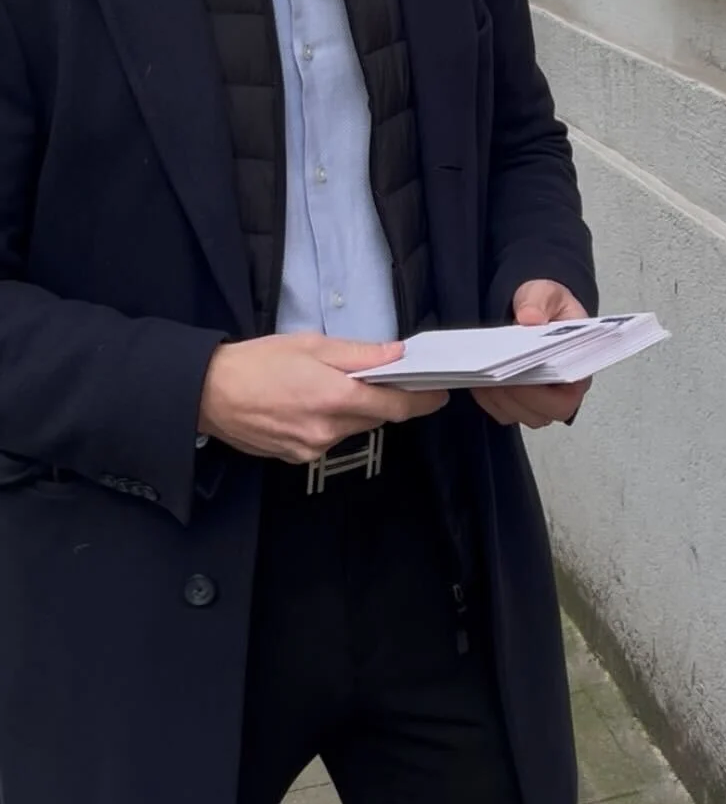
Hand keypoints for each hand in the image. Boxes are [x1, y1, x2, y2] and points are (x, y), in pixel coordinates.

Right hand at [198, 335, 448, 463]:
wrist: (208, 393)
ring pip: (351, 429)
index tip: (439, 394)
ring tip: (333, 385)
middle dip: (383, 400)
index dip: (421, 402)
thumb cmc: (258, 361)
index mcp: (335, 398)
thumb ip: (359, 354)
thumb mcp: (312, 345)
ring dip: (353, 410)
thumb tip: (396, 355)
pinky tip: (310, 403)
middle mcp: (328, 431)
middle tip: (384, 378)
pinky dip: (330, 421)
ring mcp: (312, 449)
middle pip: (375, 419)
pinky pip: (327, 438)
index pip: (395, 408)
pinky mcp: (296, 458)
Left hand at [471, 282, 591, 429]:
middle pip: (548, 412)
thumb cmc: (548, 306)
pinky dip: (491, 402)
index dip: (549, 390)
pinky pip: (506, 414)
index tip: (526, 373)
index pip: (572, 391)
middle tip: (500, 377)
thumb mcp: (546, 293)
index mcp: (580, 362)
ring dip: (503, 400)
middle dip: (521, 397)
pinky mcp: (521, 402)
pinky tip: (480, 382)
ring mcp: (543, 399)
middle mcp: (565, 388)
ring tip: (485, 378)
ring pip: (525, 416)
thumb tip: (530, 318)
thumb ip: (539, 301)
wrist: (534, 309)